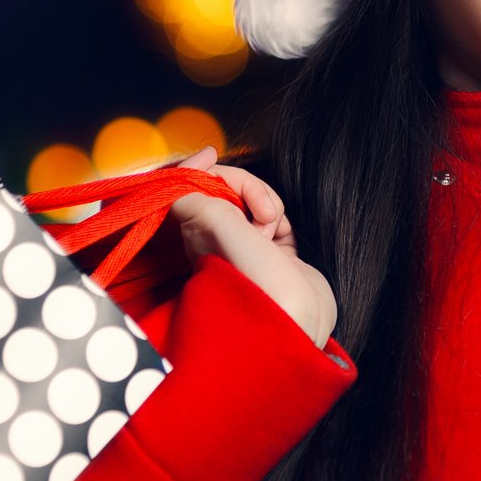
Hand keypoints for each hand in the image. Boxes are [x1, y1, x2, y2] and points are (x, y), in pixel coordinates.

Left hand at [162, 146, 337, 347]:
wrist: (295, 324)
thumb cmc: (254, 280)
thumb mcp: (214, 224)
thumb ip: (195, 193)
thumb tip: (188, 174)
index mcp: (191, 236)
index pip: (185, 187)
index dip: (197, 168)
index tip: (212, 156)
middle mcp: (213, 241)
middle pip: (223, 190)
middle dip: (243, 187)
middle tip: (259, 209)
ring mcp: (244, 248)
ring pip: (251, 201)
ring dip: (265, 204)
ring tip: (270, 229)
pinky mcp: (274, 254)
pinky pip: (274, 217)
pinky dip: (279, 219)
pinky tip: (280, 235)